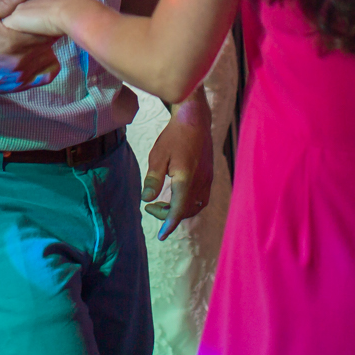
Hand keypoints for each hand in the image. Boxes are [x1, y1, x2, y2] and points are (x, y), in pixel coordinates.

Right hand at [0, 0, 60, 92]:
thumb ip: (7, 2)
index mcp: (14, 41)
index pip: (45, 30)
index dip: (47, 24)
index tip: (45, 19)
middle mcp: (20, 60)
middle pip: (49, 44)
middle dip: (48, 34)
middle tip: (44, 28)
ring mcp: (22, 75)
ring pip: (49, 59)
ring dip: (47, 49)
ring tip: (38, 42)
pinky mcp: (21, 85)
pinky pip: (47, 76)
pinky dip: (48, 66)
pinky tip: (39, 58)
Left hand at [143, 89, 213, 239]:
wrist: (195, 119)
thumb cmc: (174, 136)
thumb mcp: (157, 156)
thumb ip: (153, 179)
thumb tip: (146, 199)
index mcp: (187, 180)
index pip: (178, 210)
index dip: (168, 224)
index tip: (161, 235)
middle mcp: (201, 182)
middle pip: (187, 211)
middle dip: (169, 215)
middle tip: (151, 208)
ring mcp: (208, 179)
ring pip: (197, 206)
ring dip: (181, 211)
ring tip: (164, 204)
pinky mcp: (209, 174)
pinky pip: (202, 198)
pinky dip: (190, 203)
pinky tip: (178, 195)